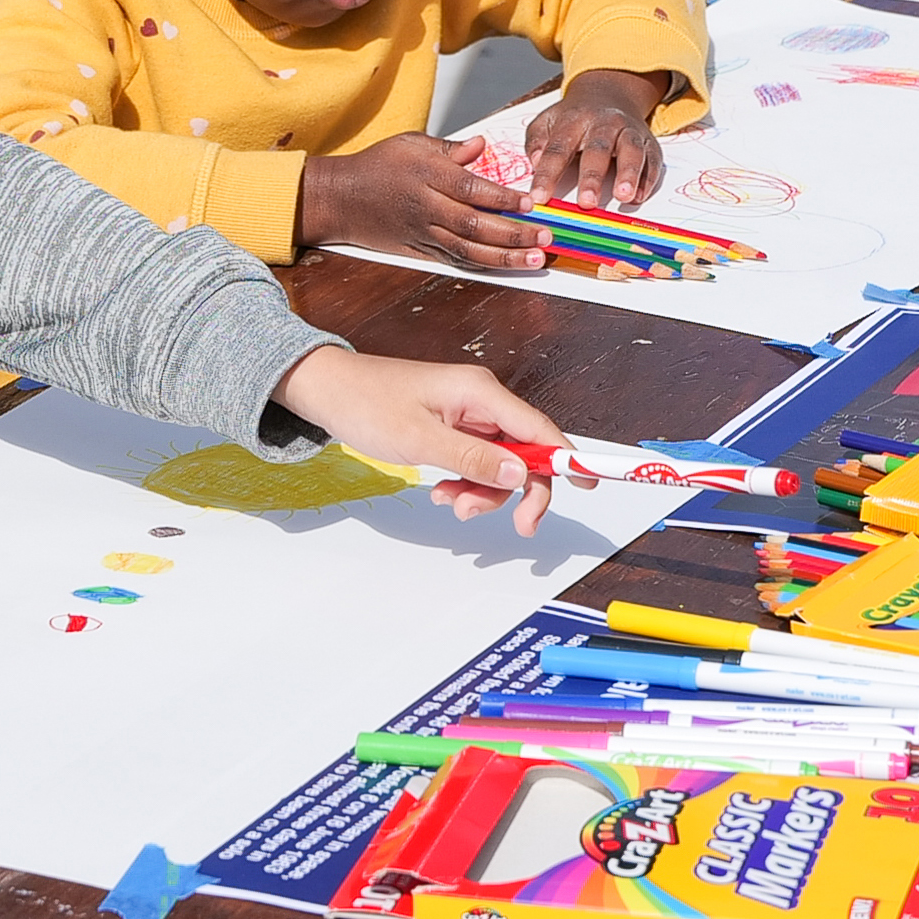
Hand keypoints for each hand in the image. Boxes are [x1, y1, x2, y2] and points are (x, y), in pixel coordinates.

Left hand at [272, 345, 578, 535]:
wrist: (327, 391)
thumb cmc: (366, 403)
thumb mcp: (420, 440)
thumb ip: (473, 459)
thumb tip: (522, 473)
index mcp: (479, 392)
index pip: (540, 428)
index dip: (569, 458)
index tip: (591, 484)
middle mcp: (480, 401)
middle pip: (526, 452)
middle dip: (519, 491)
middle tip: (517, 526)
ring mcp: (466, 415)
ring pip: (501, 464)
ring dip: (484, 493)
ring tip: (451, 502)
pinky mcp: (452, 428)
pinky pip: (477, 463)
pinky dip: (467, 484)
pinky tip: (444, 493)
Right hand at [300, 132, 547, 270]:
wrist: (338, 199)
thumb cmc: (376, 166)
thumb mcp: (410, 143)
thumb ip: (450, 148)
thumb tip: (482, 145)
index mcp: (426, 175)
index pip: (472, 189)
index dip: (504, 199)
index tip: (531, 203)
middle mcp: (426, 207)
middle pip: (475, 225)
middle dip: (514, 233)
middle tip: (545, 236)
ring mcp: (423, 233)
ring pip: (469, 250)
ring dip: (505, 257)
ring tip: (535, 258)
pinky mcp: (419, 250)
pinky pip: (454, 260)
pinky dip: (482, 265)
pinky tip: (507, 267)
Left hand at [522, 69, 669, 208]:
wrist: (608, 92)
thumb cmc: (574, 117)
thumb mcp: (547, 121)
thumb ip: (536, 141)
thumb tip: (535, 162)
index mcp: (574, 120)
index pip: (558, 149)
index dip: (547, 174)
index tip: (539, 197)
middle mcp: (604, 124)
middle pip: (598, 150)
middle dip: (592, 177)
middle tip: (586, 203)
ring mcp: (629, 132)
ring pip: (631, 151)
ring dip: (628, 174)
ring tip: (623, 196)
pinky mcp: (648, 142)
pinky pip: (652, 159)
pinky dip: (647, 178)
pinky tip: (639, 196)